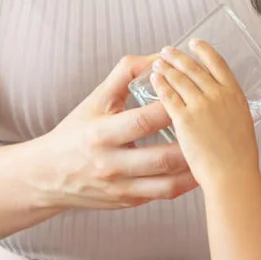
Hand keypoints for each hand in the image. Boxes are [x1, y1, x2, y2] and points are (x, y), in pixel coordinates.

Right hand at [38, 55, 197, 209]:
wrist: (48, 176)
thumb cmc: (75, 133)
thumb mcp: (95, 100)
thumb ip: (126, 75)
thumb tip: (158, 57)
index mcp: (100, 134)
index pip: (142, 121)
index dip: (170, 108)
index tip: (191, 97)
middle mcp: (110, 164)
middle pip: (160, 158)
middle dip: (189, 144)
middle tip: (211, 130)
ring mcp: (120, 187)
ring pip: (166, 184)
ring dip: (192, 169)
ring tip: (210, 152)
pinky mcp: (128, 202)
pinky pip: (162, 195)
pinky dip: (183, 183)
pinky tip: (198, 169)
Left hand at [149, 41, 259, 185]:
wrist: (233, 174)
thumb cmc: (240, 157)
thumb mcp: (244, 125)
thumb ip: (232, 111)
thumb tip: (227, 108)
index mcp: (235, 94)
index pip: (218, 63)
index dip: (204, 51)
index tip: (195, 44)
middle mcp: (219, 95)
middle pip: (194, 68)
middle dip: (178, 57)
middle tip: (167, 51)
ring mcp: (201, 105)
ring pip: (179, 78)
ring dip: (166, 68)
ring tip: (157, 64)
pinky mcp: (185, 118)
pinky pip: (169, 96)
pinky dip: (160, 84)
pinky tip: (154, 80)